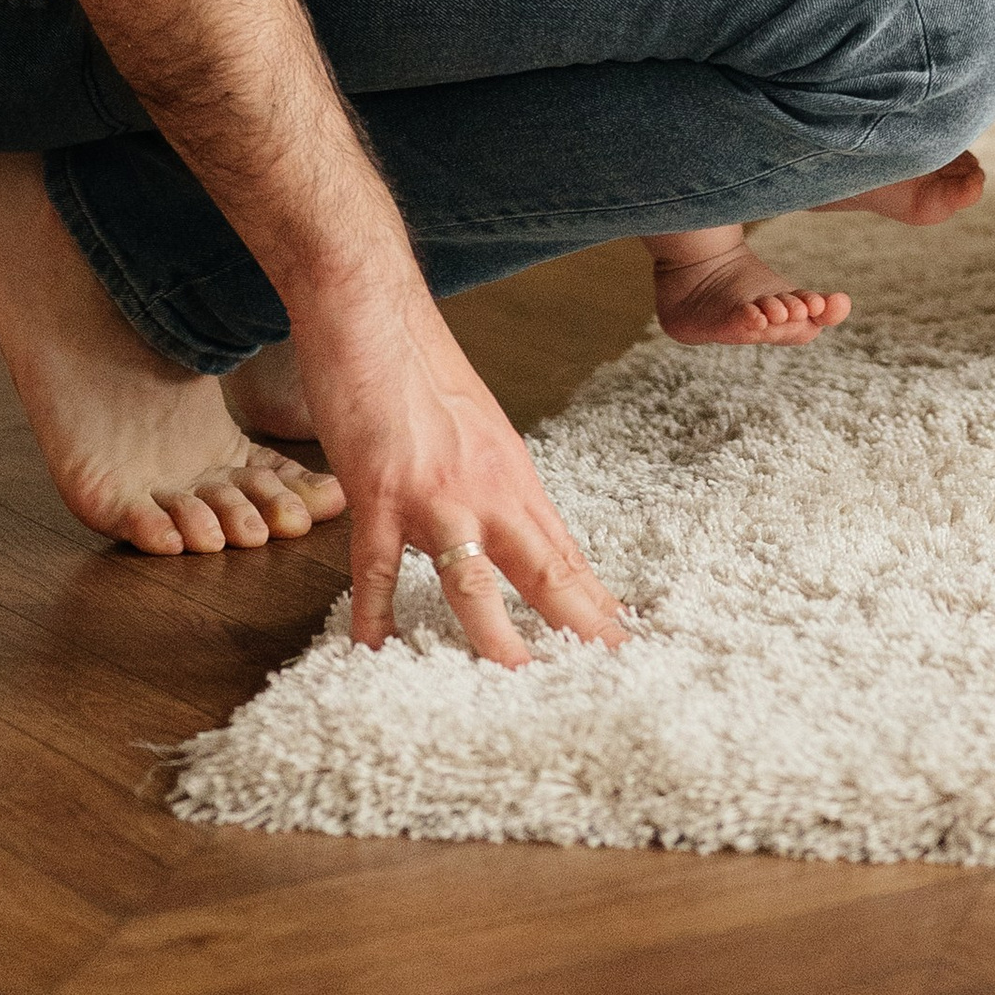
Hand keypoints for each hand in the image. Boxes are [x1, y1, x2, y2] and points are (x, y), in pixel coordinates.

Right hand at [285, 253, 626, 663]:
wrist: (372, 307)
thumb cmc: (418, 362)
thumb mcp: (475, 425)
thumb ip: (491, 478)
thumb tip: (506, 524)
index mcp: (512, 473)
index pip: (565, 552)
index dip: (595, 603)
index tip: (623, 645)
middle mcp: (487, 487)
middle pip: (546, 571)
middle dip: (580, 629)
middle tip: (611, 677)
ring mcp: (434, 493)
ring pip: (475, 580)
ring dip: (495, 638)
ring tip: (513, 687)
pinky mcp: (380, 490)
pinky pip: (377, 567)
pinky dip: (376, 613)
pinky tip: (375, 653)